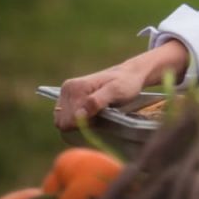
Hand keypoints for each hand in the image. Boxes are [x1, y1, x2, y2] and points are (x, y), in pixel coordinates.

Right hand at [54, 39, 188, 129]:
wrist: (135, 74)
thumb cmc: (129, 82)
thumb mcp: (119, 92)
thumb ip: (100, 101)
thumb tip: (82, 112)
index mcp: (74, 86)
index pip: (65, 119)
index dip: (81, 123)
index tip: (100, 118)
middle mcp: (67, 89)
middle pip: (63, 121)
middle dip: (82, 123)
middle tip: (104, 115)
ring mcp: (69, 95)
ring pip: (66, 122)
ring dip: (83, 123)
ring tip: (103, 113)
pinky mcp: (74, 100)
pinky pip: (71, 120)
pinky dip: (83, 121)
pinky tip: (97, 115)